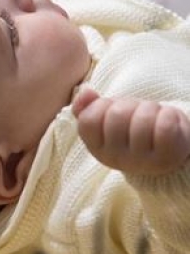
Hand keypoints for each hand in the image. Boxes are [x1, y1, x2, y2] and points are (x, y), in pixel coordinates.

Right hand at [73, 88, 189, 175]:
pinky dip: (168, 114)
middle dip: (129, 104)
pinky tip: (166, 121)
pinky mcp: (167, 157)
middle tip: (135, 111)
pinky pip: (165, 126)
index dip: (101, 105)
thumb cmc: (131, 129)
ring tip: (153, 116)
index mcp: (97, 149)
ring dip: (150, 108)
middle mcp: (116, 159)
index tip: (112, 108)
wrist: (166, 149)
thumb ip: (86, 107)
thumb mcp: (105, 119)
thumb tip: (86, 91)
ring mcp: (142, 161)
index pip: (88, 120)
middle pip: (117, 114)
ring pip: (143, 118)